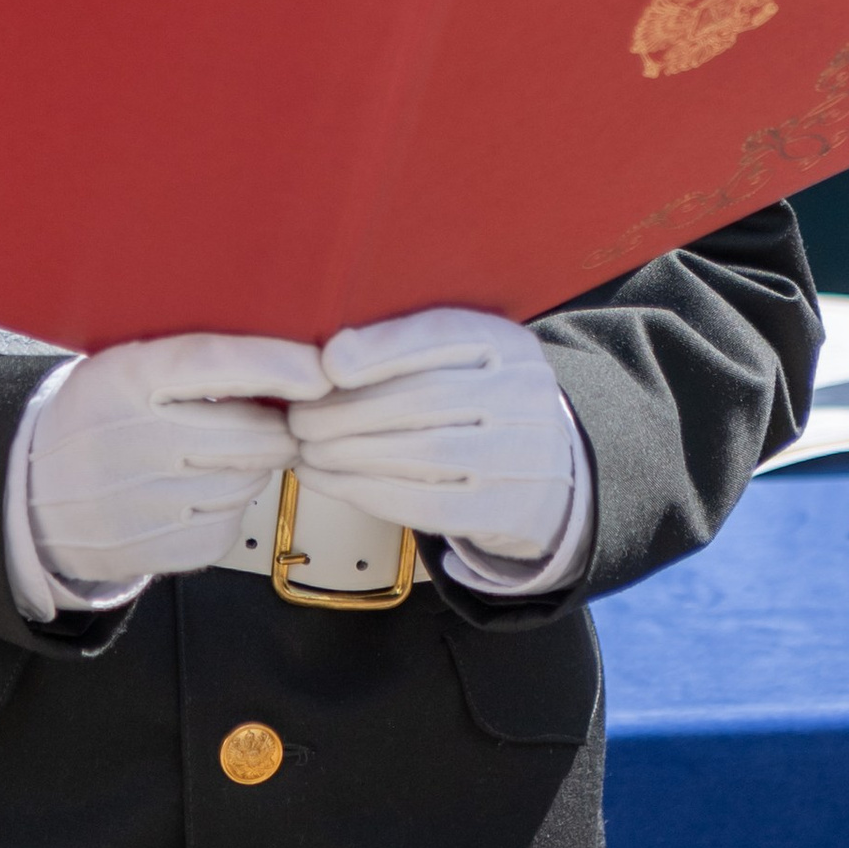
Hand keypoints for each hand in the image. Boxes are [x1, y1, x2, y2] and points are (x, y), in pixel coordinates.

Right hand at [26, 332, 322, 590]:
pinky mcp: (163, 550)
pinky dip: (229, 506)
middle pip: (253, 433)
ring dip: (254, 464)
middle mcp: (136, 442)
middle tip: (276, 415)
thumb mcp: (123, 368)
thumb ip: (188, 360)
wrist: (32, 496)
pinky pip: (231, 523)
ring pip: (250, 480)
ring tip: (220, 451)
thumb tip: (287, 355)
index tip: (322, 368)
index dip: (277, 364)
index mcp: (125, 379)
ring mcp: (148, 503)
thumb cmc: (96, 418)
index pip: (215, 364)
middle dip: (281, 424)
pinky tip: (199, 490)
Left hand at [288, 308, 578, 561]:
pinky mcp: (502, 510)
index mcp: (509, 344)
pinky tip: (324, 478)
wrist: (547, 476)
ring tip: (306, 446)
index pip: (445, 336)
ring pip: (423, 454)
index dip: (383, 350)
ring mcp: (520, 457)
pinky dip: (363, 491)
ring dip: (349, 452)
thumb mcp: (468, 360)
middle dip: (350, 409)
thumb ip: (412, 349)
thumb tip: (328, 354)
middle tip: (300, 415)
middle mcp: (524, 395)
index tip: (328, 363)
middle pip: (427, 399)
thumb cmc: (482, 405)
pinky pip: (424, 502)